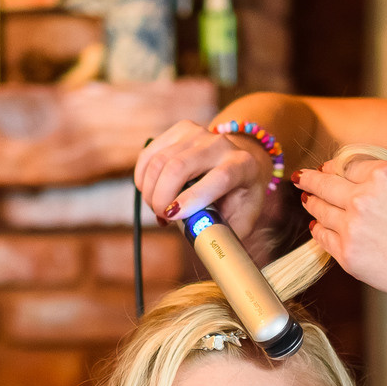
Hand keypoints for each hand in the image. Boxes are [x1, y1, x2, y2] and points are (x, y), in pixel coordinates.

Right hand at [133, 119, 292, 256]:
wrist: (242, 158)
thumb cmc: (240, 195)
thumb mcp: (243, 218)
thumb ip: (226, 236)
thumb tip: (207, 256)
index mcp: (243, 166)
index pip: (218, 179)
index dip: (193, 198)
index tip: (172, 216)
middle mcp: (221, 144)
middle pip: (179, 166)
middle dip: (161, 197)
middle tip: (162, 216)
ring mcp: (199, 133)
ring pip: (159, 161)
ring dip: (150, 191)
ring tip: (158, 207)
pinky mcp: (180, 130)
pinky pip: (149, 154)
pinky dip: (143, 177)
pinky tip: (150, 191)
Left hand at [294, 157, 386, 323]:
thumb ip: (382, 183)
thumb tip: (351, 181)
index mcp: (384, 174)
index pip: (346, 164)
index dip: (335, 168)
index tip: (328, 170)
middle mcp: (363, 196)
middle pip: (323, 183)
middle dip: (309, 179)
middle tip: (300, 177)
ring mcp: (352, 226)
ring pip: (319, 209)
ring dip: (312, 203)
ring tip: (308, 201)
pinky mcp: (347, 254)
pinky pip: (323, 237)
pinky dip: (320, 230)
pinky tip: (320, 227)